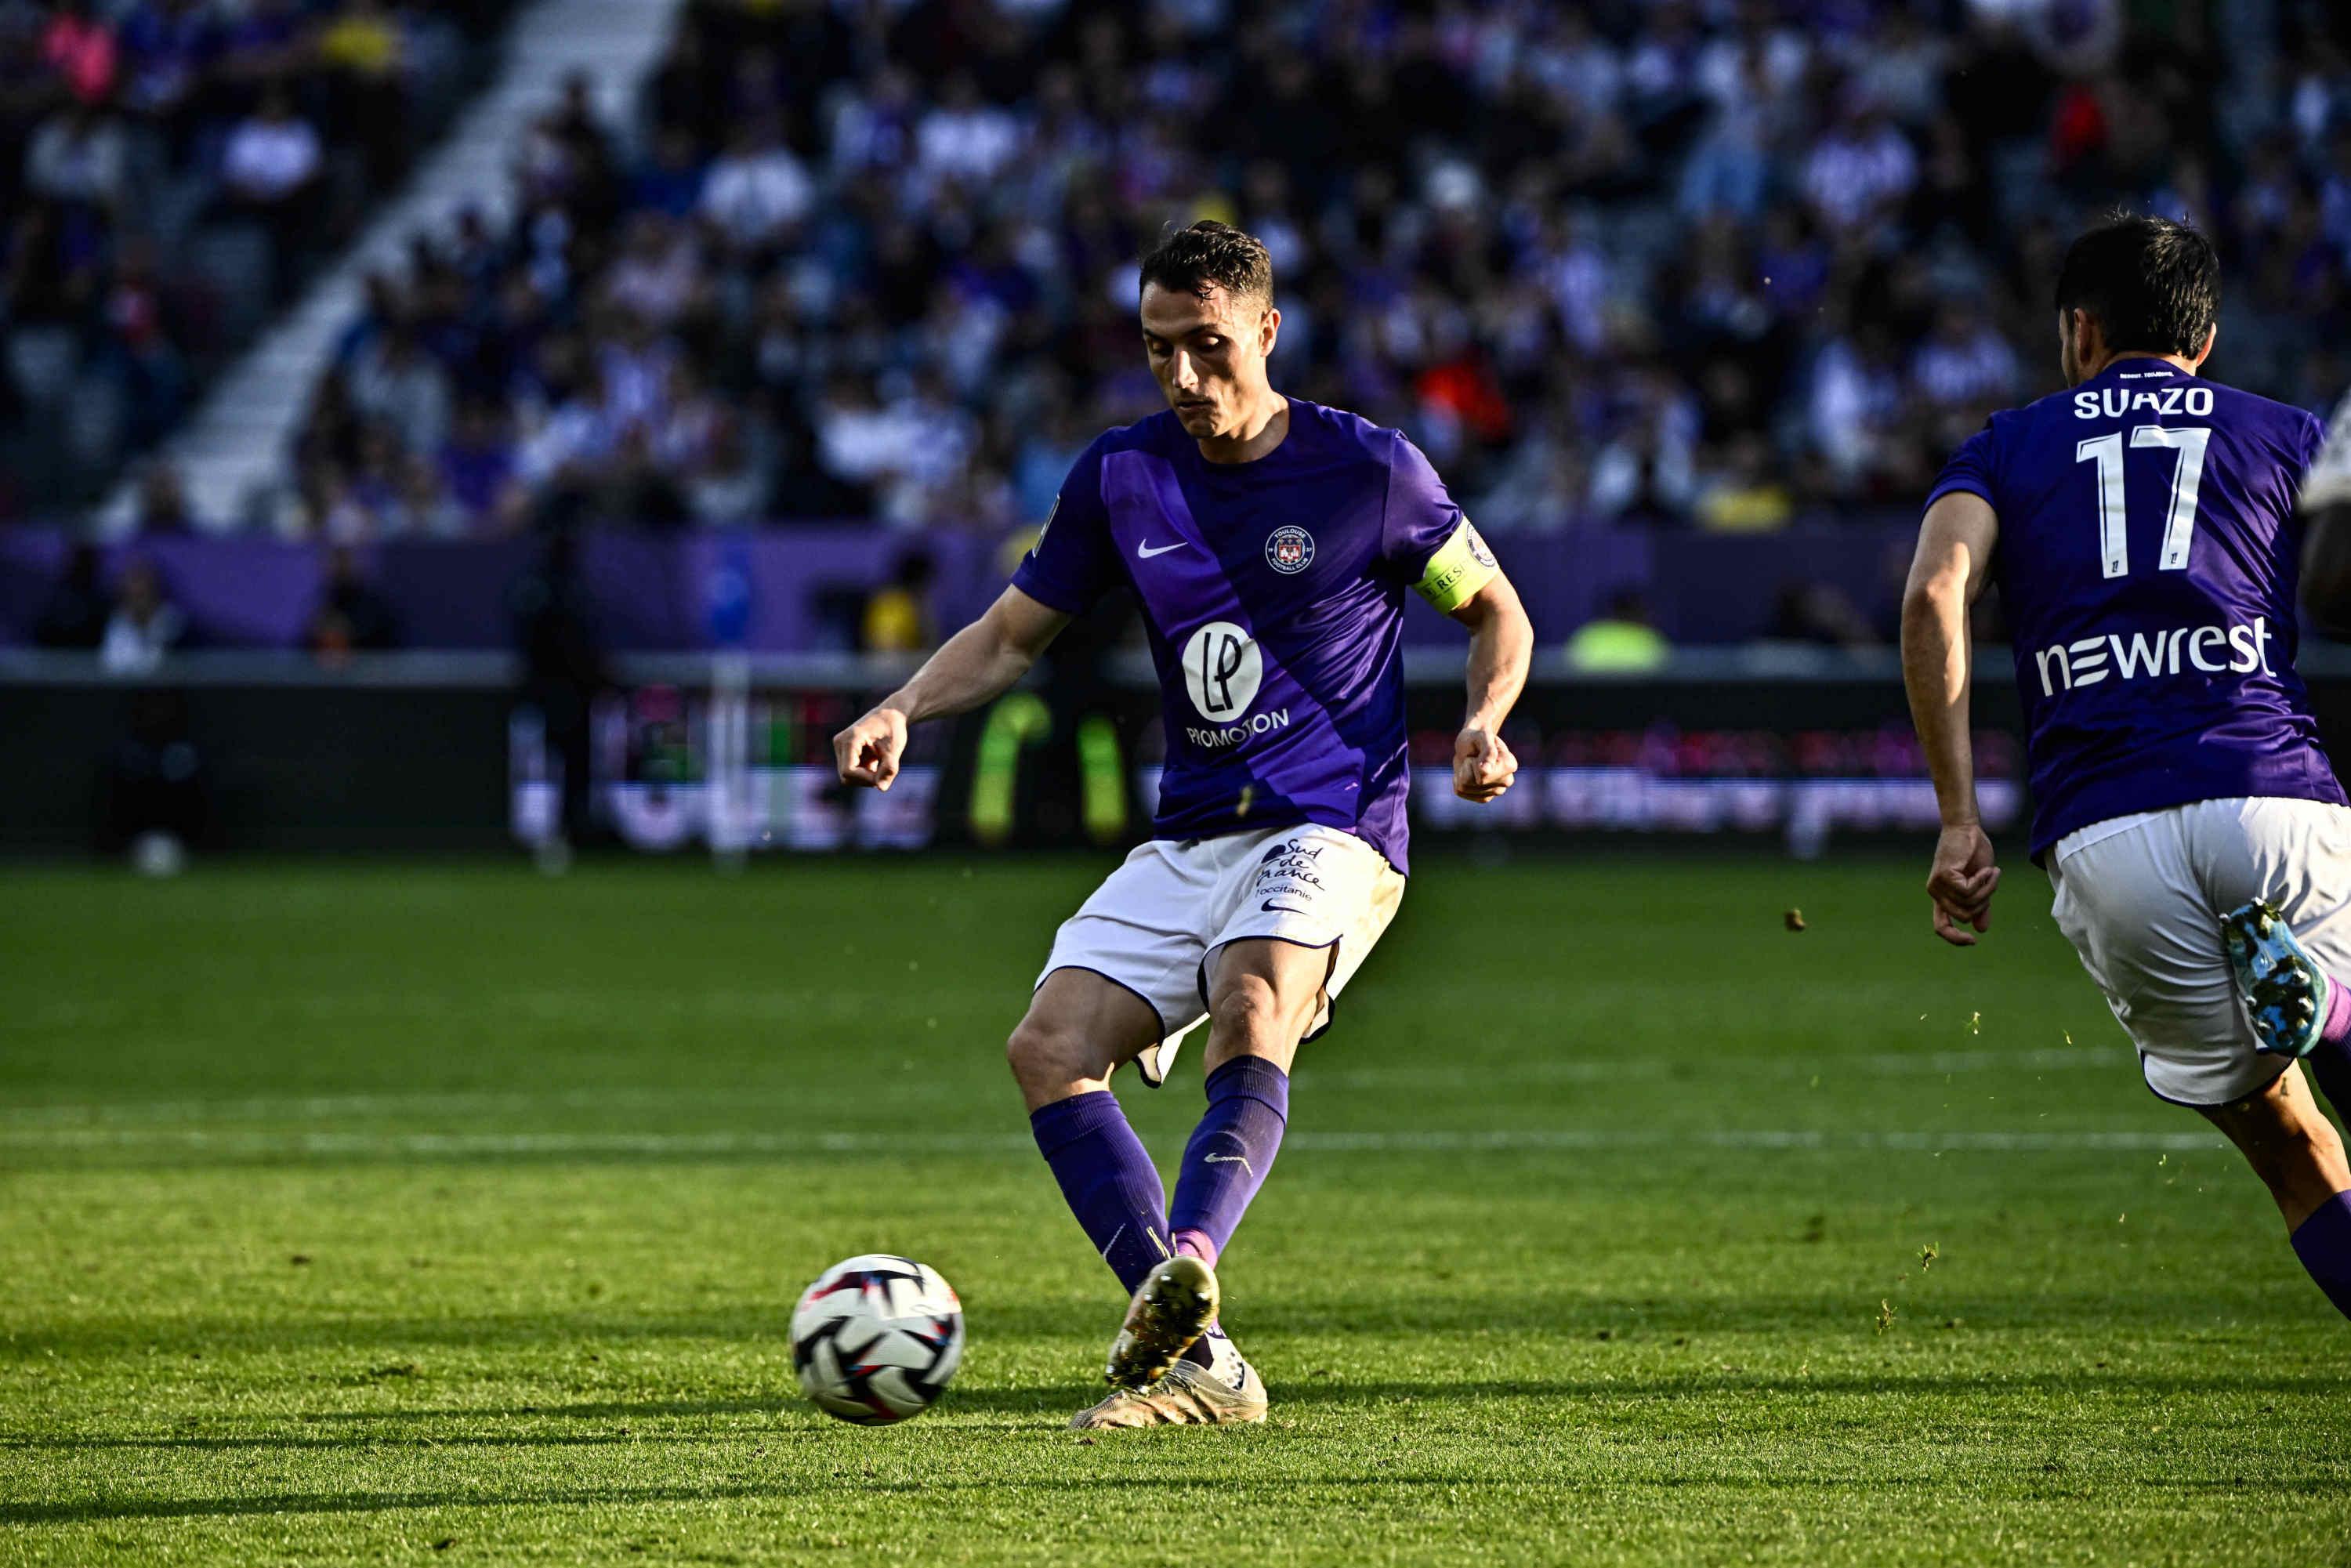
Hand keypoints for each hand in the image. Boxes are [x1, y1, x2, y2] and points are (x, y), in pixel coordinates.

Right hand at [833, 705, 907, 790]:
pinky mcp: (844, 752)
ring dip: (866, 777)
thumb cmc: (893, 730)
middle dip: (866, 779)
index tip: (883, 777)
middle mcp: (840, 743)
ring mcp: (840, 747)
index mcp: (850, 739)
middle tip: (885, 773)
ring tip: (881, 764)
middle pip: (846, 776)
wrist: (890, 716)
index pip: (848, 771)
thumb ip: (889, 769)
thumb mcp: (894, 749)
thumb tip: (882, 788)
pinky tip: (876, 762)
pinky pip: (851, 772)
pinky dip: (865, 772)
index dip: (865, 779)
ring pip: (848, 776)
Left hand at [1453, 726, 1516, 802]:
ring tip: (1470, 764)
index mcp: (1510, 765)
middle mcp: (1506, 781)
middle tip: (1474, 758)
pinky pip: (1461, 791)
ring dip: (1462, 772)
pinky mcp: (1483, 798)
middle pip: (1475, 782)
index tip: (1479, 753)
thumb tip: (1486, 771)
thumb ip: (1487, 751)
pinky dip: (1458, 780)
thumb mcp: (1481, 737)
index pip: (1483, 774)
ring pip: (1465, 787)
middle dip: (1468, 767)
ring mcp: (1495, 792)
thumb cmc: (1477, 738)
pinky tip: (1466, 772)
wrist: (1470, 745)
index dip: (1474, 762)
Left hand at [1926, 822, 1999, 946]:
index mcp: (1942, 898)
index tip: (1973, 941)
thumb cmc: (1974, 853)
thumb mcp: (1981, 884)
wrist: (1968, 828)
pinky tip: (1986, 870)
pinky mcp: (1943, 876)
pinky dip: (1983, 881)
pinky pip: (1968, 891)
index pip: (1940, 926)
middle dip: (1984, 902)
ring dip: (1987, 889)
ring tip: (1992, 872)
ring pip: (1968, 904)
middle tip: (1993, 881)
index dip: (1954, 938)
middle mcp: (1936, 893)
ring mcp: (1937, 885)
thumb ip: (1981, 906)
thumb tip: (1981, 929)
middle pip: (1964, 916)